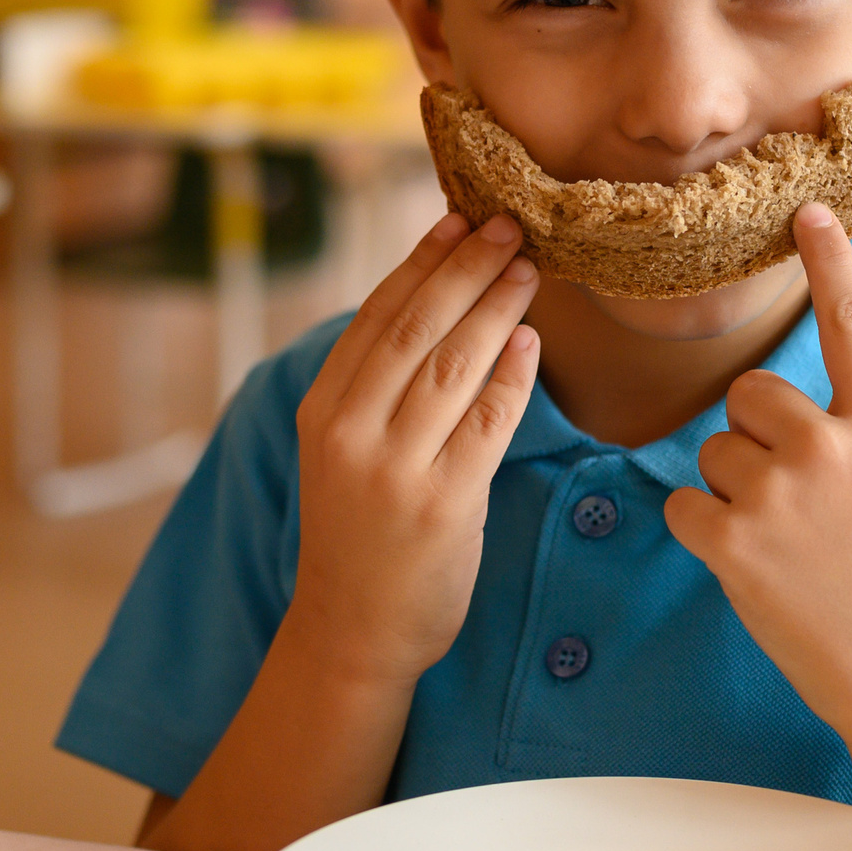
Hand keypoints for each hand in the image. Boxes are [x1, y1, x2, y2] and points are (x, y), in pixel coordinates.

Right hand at [287, 213, 540, 686]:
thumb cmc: (357, 535)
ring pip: (455, 365)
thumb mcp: (341, 452)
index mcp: (322, 411)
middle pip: (417, 328)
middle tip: (507, 227)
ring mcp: (397, 469)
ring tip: (528, 270)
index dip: (420, 263)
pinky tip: (529, 342)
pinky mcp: (445, 502)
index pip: (376, 317)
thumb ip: (373, 388)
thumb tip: (433, 305)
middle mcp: (351, 433)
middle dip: (466, 269)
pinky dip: (512, 375)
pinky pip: (488, 420)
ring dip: (496, 309)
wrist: (352, 630)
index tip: (456, 220)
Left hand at [664, 203, 851, 744]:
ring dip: (733, 489)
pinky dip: (706, 534)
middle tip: (795, 497)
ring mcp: (780, 493)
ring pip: (714, 451)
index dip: (831, 263)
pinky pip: (686, 507)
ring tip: (786, 544)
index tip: (807, 210)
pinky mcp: (734, 544)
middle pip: (749, 394)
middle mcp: (832, 444)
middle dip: (757, 436)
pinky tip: (753, 568)